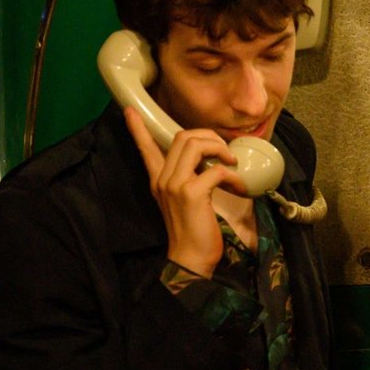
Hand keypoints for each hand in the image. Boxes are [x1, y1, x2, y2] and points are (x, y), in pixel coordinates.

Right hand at [124, 107, 244, 276]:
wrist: (190, 258)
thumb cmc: (194, 231)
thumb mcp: (186, 201)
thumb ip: (191, 180)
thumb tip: (212, 164)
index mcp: (159, 180)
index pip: (146, 149)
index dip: (139, 129)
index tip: (130, 111)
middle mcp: (163, 179)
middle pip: (182, 137)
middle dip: (209, 136)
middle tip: (225, 152)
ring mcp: (175, 185)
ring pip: (195, 145)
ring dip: (220, 148)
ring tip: (231, 163)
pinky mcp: (191, 193)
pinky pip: (215, 170)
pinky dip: (232, 176)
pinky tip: (239, 187)